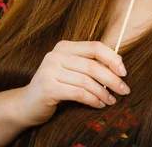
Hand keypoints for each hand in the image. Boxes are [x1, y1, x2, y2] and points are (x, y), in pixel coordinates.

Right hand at [15, 40, 129, 125]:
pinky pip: (78, 93)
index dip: (112, 58)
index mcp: (65, 47)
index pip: (95, 47)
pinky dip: (92, 100)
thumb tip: (120, 63)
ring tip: (111, 100)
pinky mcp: (47, 87)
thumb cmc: (56, 85)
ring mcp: (49, 70)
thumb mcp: (73, 70)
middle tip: (124, 90)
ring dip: (103, 92)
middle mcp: (55, 55)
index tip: (124, 72)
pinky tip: (99, 105)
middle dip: (112, 79)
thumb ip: (91, 63)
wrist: (27, 104)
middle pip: (92, 65)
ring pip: (86, 81)